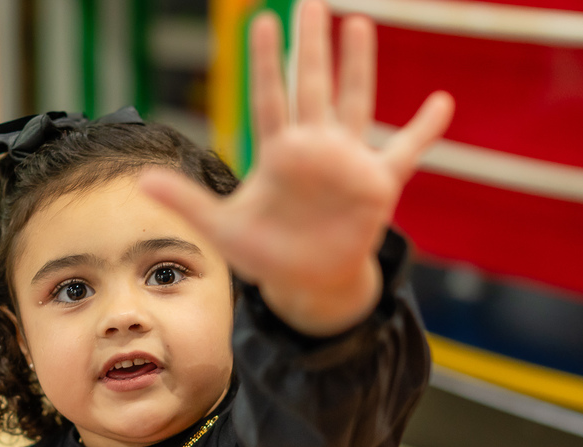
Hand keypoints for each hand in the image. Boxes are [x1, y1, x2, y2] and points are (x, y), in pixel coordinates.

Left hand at [140, 0, 453, 336]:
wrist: (307, 281)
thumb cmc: (266, 252)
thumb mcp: (221, 228)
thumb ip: (187, 200)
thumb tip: (141, 178)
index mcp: (278, 153)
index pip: (270, 97)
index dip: (267, 62)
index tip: (262, 21)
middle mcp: (314, 148)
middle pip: (312, 87)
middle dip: (312, 46)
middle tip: (312, 2)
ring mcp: (347, 162)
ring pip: (355, 104)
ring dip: (357, 67)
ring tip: (359, 24)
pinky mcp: (376, 186)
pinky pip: (405, 151)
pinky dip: (423, 130)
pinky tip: (442, 102)